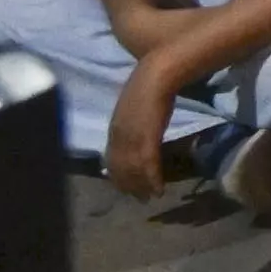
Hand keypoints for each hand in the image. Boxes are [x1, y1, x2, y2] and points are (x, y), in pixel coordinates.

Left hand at [103, 54, 190, 202]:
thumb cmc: (149, 83)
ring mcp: (132, 137)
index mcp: (115, 128)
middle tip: (139, 199)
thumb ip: (133, 120)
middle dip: (129, 185)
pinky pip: (147, 164)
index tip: (126, 187)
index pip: (112, 159)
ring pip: (132, 169)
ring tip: (149, 198)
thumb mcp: (136, 105)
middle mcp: (118, 136)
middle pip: (120, 168)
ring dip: (141, 186)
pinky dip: (151, 179)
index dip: (118, 175)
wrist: (158, 72)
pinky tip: (158, 189)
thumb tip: (138, 130)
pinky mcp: (147, 137)